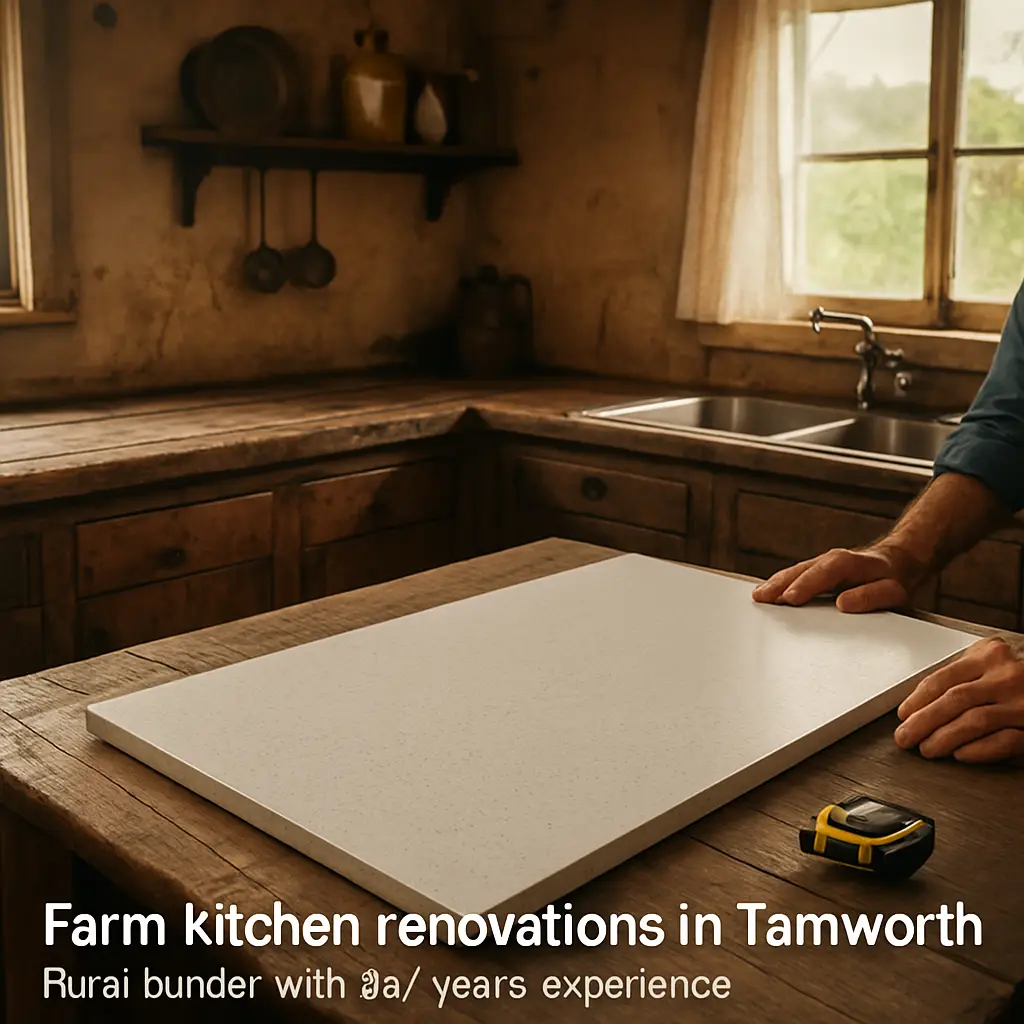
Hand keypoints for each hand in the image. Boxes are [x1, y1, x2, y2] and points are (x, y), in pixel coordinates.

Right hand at [751, 542, 926, 612]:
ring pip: (794, 572)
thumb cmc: (895, 579)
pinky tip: (768, 592)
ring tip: (758, 596)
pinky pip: (795, 575)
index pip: (822, 573)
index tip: (789, 598)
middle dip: (779, 584)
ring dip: (775, 583)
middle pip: (801, 571)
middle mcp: (831, 560)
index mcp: (849, 563)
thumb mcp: (893, 591)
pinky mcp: (817, 571)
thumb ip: (870, 597)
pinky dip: (779, 583)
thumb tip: (843, 603)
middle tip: (761, 598)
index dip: (805, 585)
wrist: (899, 562)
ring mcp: (822, 564)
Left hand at [895, 636, 1023, 762]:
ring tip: (927, 749)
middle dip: (922, 722)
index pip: (943, 678)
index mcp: (990, 655)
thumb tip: (921, 700)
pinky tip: (960, 755)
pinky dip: (979, 750)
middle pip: (954, 700)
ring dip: (944, 738)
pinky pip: (1005, 741)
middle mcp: (1007, 676)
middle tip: (905, 737)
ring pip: (975, 721)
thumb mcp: (994, 659)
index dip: (917, 700)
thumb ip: (964, 672)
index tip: (903, 715)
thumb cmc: (1022, 672)